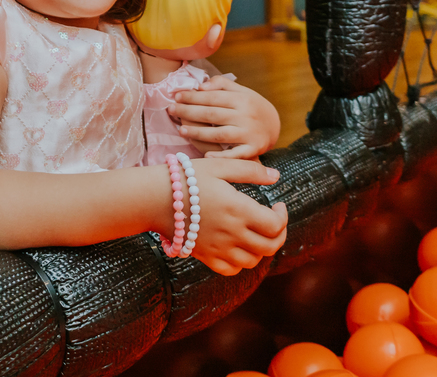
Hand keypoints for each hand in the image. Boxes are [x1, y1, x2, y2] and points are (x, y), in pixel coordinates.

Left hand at [172, 76, 280, 159]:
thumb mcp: (241, 91)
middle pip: (212, 114)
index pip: (212, 97)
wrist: (274, 126)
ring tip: (181, 130)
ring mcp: (249, 134)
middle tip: (171, 111)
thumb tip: (201, 86)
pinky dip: (220, 156)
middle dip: (189, 112)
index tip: (176, 96)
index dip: (193, 97)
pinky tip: (205, 156)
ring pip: (219, 134)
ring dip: (198, 133)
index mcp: (242, 99)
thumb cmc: (251, 106)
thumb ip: (221, 84)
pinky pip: (235, 154)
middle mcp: (246, 116)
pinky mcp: (253, 150)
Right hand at [181, 157, 286, 275]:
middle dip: (279, 234)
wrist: (153, 198)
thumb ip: (250, 171)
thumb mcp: (218, 166)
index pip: (275, 225)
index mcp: (238, 210)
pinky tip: (237, 246)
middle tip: (274, 221)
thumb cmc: (186, 177)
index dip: (283, 216)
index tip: (277, 205)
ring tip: (255, 232)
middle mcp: (231, 233)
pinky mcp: (205, 256)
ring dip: (261, 248)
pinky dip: (240, 262)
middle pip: (269, 246)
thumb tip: (276, 177)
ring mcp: (217, 248)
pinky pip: (231, 269)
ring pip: (253, 261)